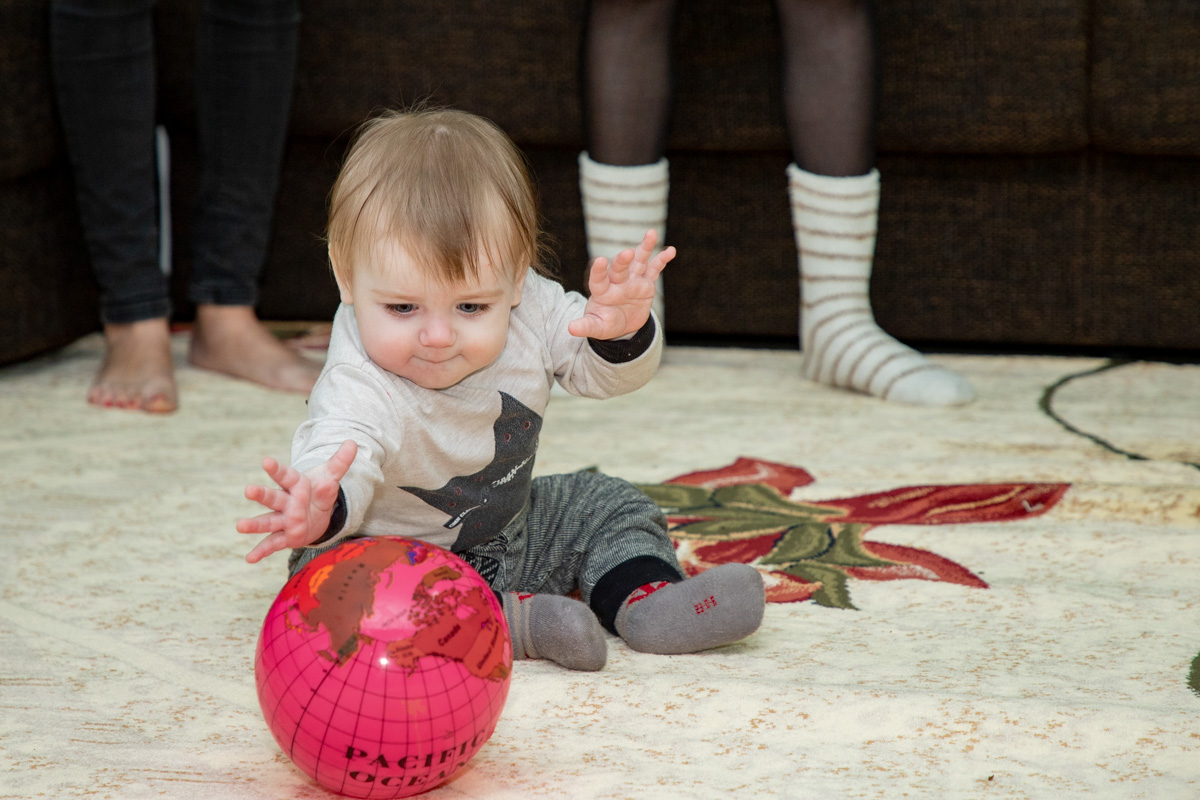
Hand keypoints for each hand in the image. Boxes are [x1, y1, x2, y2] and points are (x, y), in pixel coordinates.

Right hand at [236, 439, 357, 563]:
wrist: (318, 511)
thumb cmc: (318, 490)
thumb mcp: (331, 477)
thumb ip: (340, 462)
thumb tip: (353, 442)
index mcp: (296, 485)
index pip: (286, 475)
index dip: (277, 469)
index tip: (266, 461)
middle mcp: (286, 502)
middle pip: (273, 497)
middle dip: (262, 495)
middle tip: (248, 490)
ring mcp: (284, 520)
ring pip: (268, 521)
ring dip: (255, 524)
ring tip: (239, 525)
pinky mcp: (286, 537)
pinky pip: (272, 544)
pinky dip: (261, 551)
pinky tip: (250, 558)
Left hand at [568, 229, 674, 339]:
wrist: (622, 325)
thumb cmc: (605, 323)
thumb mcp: (596, 327)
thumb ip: (586, 326)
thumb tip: (571, 329)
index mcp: (602, 292)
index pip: (598, 279)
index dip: (598, 271)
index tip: (599, 261)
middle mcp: (617, 282)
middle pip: (619, 268)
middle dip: (623, 261)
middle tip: (627, 253)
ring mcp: (633, 280)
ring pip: (638, 261)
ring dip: (645, 247)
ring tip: (652, 233)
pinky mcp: (646, 283)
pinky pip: (655, 270)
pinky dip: (662, 260)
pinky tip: (671, 250)